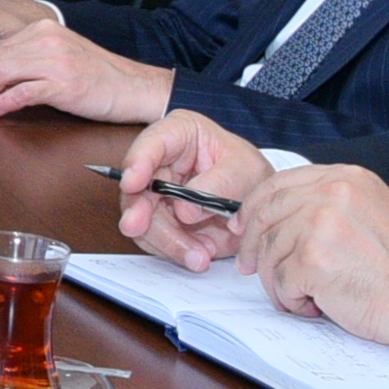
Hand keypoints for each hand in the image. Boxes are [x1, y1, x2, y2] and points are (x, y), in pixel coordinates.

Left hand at [0, 22, 171, 125]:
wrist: (136, 87)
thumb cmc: (99, 77)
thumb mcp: (62, 57)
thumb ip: (30, 61)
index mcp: (44, 30)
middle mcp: (47, 39)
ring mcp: (56, 60)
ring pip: (3, 72)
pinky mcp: (64, 83)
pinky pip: (23, 92)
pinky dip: (6, 102)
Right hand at [113, 112, 275, 266]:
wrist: (255, 203)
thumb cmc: (249, 174)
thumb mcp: (247, 171)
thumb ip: (220, 184)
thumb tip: (184, 209)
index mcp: (178, 134)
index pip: (152, 142)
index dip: (138, 162)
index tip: (133, 184)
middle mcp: (159, 162)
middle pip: (137, 187)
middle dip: (138, 212)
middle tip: (138, 228)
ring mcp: (155, 193)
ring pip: (141, 219)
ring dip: (167, 241)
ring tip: (199, 255)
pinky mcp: (157, 220)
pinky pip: (153, 239)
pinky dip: (174, 251)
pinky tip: (198, 255)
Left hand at [233, 163, 388, 343]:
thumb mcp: (368, 210)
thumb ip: (325, 204)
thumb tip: (273, 217)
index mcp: (344, 177)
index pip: (279, 184)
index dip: (254, 207)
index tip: (243, 226)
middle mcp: (330, 194)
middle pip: (266, 214)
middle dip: (253, 245)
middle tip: (252, 268)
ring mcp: (319, 225)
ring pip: (270, 252)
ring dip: (279, 280)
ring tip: (304, 295)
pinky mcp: (312, 260)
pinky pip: (281, 281)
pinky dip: (292, 299)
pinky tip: (316, 305)